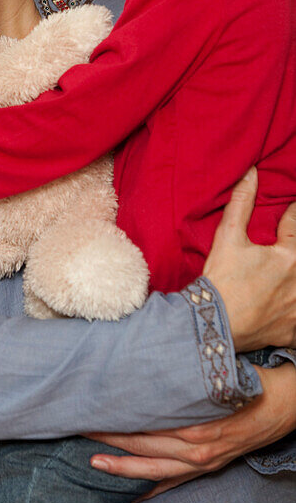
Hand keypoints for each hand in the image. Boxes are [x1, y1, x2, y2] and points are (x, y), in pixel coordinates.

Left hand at [86, 361, 295, 497]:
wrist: (282, 402)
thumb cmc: (243, 378)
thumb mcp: (211, 366)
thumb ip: (178, 362)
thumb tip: (146, 342)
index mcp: (192, 416)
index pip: (142, 416)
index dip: (114, 411)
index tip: (88, 403)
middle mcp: (195, 444)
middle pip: (141, 442)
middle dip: (107, 436)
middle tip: (78, 427)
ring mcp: (201, 459)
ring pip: (152, 467)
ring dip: (121, 465)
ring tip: (92, 462)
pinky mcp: (207, 467)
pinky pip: (173, 481)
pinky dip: (151, 487)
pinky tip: (129, 493)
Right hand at [203, 167, 295, 349]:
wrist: (214, 324)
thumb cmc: (221, 279)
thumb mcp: (228, 236)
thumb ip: (242, 203)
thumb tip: (251, 172)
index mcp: (288, 257)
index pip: (295, 226)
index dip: (293, 214)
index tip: (292, 208)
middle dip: (292, 249)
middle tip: (282, 251)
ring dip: (294, 279)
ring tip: (283, 274)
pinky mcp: (293, 330)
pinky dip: (293, 311)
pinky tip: (287, 304)